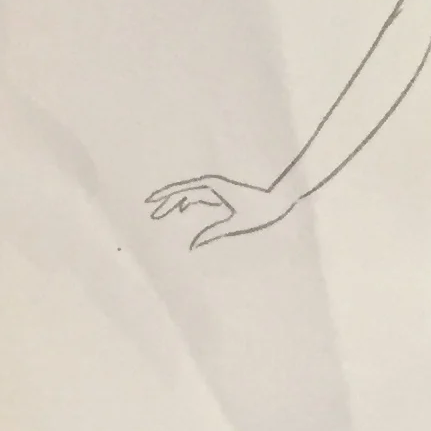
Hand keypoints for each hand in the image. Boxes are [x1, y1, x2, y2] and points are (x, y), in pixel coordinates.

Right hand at [146, 172, 292, 248]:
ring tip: (161, 213)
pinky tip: (182, 210)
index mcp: (213, 186)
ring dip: (176, 202)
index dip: (165, 194)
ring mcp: (217, 189)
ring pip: (190, 194)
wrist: (280, 201)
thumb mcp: (236, 224)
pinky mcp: (222, 195)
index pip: (183, 189)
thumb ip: (212, 233)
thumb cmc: (261, 211)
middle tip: (152, 213)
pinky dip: (188, 202)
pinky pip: (199, 197)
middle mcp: (213, 185)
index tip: (150, 200)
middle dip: (167, 200)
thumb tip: (193, 245)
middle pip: (183, 191)